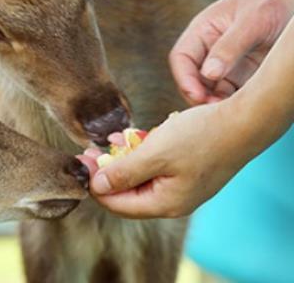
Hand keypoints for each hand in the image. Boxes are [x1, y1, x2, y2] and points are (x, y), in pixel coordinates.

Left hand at [77, 101, 258, 218]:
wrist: (244, 121)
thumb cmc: (201, 136)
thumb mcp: (155, 153)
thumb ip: (123, 172)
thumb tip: (96, 187)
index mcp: (165, 203)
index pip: (117, 204)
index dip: (95, 184)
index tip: (81, 161)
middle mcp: (173, 200)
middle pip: (127, 192)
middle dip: (108, 171)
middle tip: (93, 149)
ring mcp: (181, 187)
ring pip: (140, 177)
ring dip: (125, 158)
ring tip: (116, 138)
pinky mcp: (186, 171)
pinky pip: (156, 166)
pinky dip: (143, 152)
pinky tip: (137, 136)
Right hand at [170, 0, 293, 104]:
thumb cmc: (274, 2)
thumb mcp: (252, 22)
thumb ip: (229, 47)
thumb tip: (208, 74)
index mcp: (203, 31)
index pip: (182, 58)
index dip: (184, 78)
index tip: (197, 95)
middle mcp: (209, 50)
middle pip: (193, 79)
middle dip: (199, 96)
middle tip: (215, 111)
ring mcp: (225, 64)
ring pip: (210, 90)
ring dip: (215, 104)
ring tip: (231, 114)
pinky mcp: (242, 76)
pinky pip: (231, 94)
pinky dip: (232, 105)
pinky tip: (243, 111)